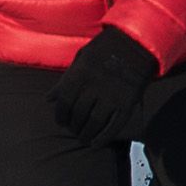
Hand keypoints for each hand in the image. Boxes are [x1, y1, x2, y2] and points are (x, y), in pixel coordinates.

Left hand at [51, 26, 162, 144]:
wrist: (137, 41)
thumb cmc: (106, 47)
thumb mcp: (81, 58)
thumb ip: (65, 79)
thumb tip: (48, 98)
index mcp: (80, 74)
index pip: (64, 102)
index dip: (60, 115)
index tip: (61, 121)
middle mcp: (94, 86)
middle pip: (78, 114)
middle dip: (73, 125)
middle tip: (73, 129)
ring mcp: (112, 95)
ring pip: (94, 122)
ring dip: (86, 133)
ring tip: (83, 137)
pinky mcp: (128, 101)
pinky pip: (115, 124)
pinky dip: (104, 136)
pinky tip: (96, 143)